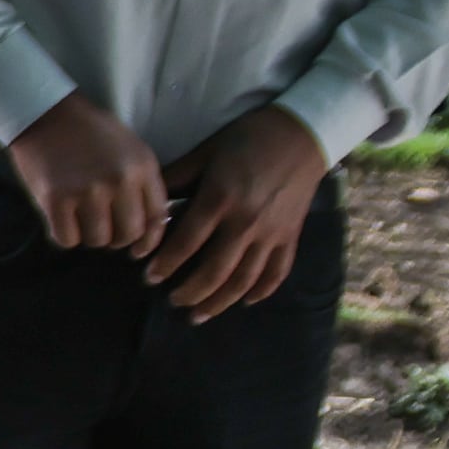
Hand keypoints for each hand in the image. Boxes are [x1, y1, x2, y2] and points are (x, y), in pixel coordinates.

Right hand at [3, 92, 164, 253]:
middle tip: (101, 226)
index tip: (137, 249)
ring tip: (80, 217)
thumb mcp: (130, 149)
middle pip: (127, 235)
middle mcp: (119, 181)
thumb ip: (142, 184)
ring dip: (89, 235)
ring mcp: (87, 191)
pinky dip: (64, 234)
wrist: (44, 113)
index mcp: (141, 167)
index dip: (148, 240)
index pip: (156, 218)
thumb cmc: (89, 131)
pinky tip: (61, 217)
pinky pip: (67, 239)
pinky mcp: (56, 200)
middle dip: (116, 238)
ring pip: (98, 240)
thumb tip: (149, 231)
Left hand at [142, 102, 328, 322]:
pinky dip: (261, 291)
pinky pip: (277, 272)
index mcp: (219, 199)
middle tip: (171, 300)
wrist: (301, 134)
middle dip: (189, 292)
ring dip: (219, 302)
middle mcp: (246, 222)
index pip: (186, 243)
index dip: (165, 264)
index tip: (149, 278)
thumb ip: (176, 178)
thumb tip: (147, 202)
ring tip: (198, 314)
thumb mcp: (205, 152)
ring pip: (244, 280)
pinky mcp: (291, 236)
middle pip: (214, 271)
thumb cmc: (246, 139)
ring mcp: (271, 233)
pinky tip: (244, 301)